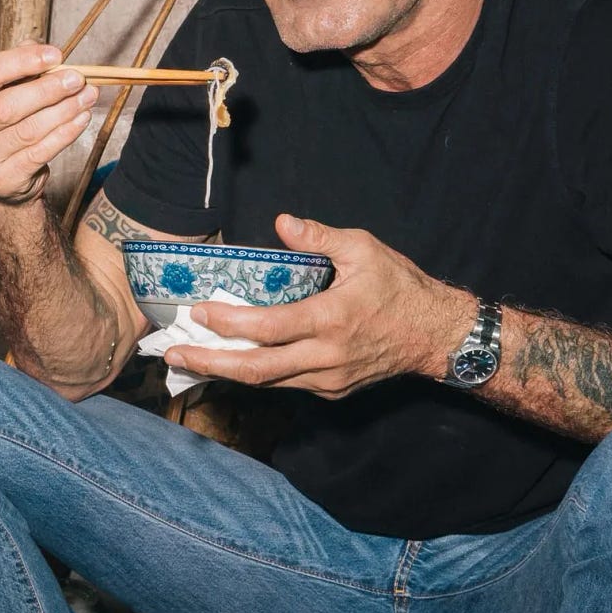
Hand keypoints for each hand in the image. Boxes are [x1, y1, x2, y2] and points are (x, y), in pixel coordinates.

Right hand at [0, 43, 98, 203]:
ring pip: (29, 131)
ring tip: (87, 96)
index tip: (56, 55)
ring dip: (64, 111)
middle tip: (77, 79)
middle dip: (48, 90)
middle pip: (7, 106)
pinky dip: (65, 133)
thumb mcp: (3, 90)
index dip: (23, 61)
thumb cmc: (2, 121)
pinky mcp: (2, 179)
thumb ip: (19, 68)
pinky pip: (40, 153)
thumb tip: (42, 49)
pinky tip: (81, 118)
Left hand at [166, 215, 472, 398]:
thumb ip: (319, 237)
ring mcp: (329, 379)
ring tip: (192, 359)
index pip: (268, 327)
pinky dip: (256, 374)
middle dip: (210, 363)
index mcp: (331, 319)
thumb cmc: (402, 288)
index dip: (229, 323)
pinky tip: (233, 361)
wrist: (438, 335)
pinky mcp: (333, 390)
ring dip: (227, 372)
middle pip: (256, 369)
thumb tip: (282, 222)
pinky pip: (286, 384)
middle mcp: (326, 356)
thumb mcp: (364, 249)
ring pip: (268, 382)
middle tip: (174, 355)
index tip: (198, 313)